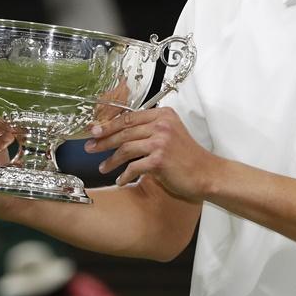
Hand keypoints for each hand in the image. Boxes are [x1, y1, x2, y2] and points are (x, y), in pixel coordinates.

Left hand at [85, 107, 212, 201]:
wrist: (206, 173)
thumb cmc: (187, 157)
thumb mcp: (170, 134)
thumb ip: (150, 129)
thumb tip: (120, 132)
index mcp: (164, 115)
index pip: (129, 117)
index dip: (109, 125)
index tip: (94, 131)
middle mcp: (162, 125)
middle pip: (124, 131)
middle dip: (103, 140)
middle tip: (89, 147)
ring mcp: (161, 142)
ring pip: (125, 148)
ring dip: (111, 160)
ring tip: (102, 168)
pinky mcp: (159, 160)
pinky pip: (133, 167)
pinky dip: (124, 175)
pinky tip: (120, 180)